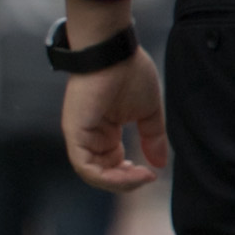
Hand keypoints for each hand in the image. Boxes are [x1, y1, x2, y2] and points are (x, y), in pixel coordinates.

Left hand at [61, 46, 166, 190]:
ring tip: (140, 177)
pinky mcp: (75, 132)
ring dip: (119, 182)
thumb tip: (159, 164)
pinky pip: (85, 166)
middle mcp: (89, 135)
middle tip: (146, 177)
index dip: (129, 175)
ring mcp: (80, 134)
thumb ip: (152, 138)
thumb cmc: (129, 73)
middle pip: (102, 173)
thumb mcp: (147, 112)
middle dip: (126, 181)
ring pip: (93, 174)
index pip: (111, 164)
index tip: (150, 173)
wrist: (114, 52)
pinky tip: (130, 170)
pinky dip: (107, 176)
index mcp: (104, 130)